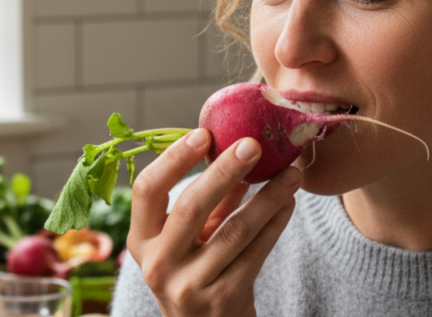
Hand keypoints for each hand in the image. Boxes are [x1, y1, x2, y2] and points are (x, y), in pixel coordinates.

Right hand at [126, 128, 301, 316]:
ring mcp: (190, 286)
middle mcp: (158, 264)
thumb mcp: (188, 238)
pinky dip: (275, 223)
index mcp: (141, 240)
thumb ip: (207, 200)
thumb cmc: (194, 271)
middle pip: (190, 206)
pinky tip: (288, 202)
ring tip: (290, 172)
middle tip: (254, 143)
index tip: (203, 133)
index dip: (173, 159)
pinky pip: (256, 252)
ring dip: (267, 197)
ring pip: (234, 230)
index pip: (148, 191)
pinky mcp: (224, 299)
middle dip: (225, 170)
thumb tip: (235, 147)